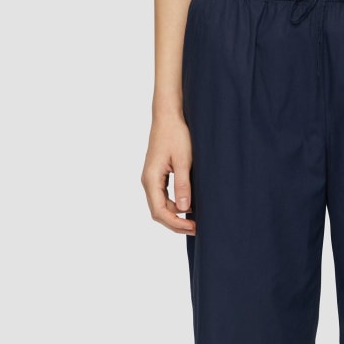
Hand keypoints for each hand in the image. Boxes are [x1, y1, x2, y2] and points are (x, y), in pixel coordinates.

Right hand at [141, 115, 195, 234]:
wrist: (168, 115)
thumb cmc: (176, 134)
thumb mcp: (183, 160)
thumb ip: (183, 184)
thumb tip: (183, 208)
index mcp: (151, 179)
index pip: (159, 211)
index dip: (175, 223)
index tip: (193, 227)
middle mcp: (148, 180)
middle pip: (158, 211)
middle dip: (175, 223)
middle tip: (196, 228)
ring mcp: (151, 177)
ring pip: (160, 204)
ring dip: (175, 214)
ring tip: (193, 220)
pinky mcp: (157, 173)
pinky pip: (162, 195)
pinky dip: (173, 203)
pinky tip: (187, 204)